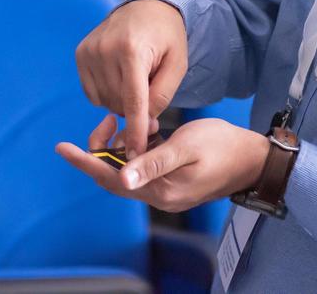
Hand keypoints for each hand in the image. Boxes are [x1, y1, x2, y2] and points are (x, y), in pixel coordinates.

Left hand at [55, 118, 270, 213]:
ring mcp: (165, 190)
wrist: (254, 159)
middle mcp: (158, 195)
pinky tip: (151, 128)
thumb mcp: (187, 147)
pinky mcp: (172, 181)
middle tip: (107, 121)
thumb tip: (123, 176)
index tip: (62, 147)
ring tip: (142, 122)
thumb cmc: (223, 147)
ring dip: (126, 145)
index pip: (110, 178)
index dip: (85, 161)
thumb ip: (154, 161)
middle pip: (115, 175)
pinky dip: (140, 147)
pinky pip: (144, 166)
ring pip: (128, 169)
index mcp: (160, 190)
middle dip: (105, 148)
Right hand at [74, 0, 187, 156]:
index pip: (133, 101)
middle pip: (118, 103)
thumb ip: (162, 96)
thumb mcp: (177, 65)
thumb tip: (143, 125)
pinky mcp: (80, 53)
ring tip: (136, 82)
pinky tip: (120, 78)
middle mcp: (105, 49)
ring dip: (121, 102)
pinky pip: (92, 92)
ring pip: (104, 101)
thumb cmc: (167, 38)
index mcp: (133, 50)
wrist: (146, 7)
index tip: (136, 154)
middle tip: (150, 98)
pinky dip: (107, 94)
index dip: (135, 131)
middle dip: (135, 110)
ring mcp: (89, 50)